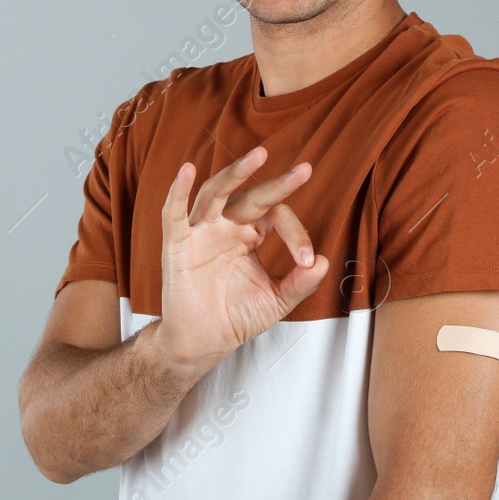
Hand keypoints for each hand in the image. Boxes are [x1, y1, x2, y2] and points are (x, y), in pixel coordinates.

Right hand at [154, 146, 328, 373]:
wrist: (204, 343)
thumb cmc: (236, 317)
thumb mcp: (276, 300)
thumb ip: (300, 283)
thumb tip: (324, 261)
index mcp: (249, 234)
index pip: (276, 217)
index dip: (296, 234)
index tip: (306, 260)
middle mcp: (226, 226)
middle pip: (251, 196)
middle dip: (277, 184)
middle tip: (304, 170)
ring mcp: (200, 232)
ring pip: (216, 192)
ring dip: (235, 173)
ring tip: (258, 156)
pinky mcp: (177, 245)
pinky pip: (174, 214)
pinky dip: (177, 191)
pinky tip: (186, 171)